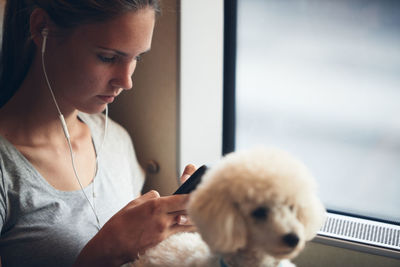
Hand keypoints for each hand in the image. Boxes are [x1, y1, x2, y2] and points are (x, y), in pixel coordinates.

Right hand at [74, 164, 196, 266]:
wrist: (111, 246)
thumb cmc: (119, 224)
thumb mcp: (134, 203)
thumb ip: (150, 197)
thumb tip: (160, 195)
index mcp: (155, 206)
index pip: (182, 199)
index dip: (194, 194)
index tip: (201, 189)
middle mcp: (162, 219)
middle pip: (187, 210)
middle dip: (196, 204)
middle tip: (204, 198)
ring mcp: (163, 232)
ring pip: (187, 223)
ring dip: (194, 217)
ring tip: (201, 211)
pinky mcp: (162, 241)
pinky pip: (179, 232)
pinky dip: (186, 227)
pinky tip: (191, 224)